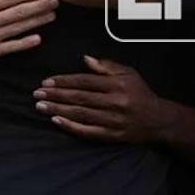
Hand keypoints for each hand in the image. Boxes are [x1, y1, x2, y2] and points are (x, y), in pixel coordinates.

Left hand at [34, 56, 170, 143]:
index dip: (64, 80)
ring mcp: (112, 120)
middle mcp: (114, 102)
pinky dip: (70, 126)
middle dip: (56, 95)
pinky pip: (87, 131)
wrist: (157, 120)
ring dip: (58, 109)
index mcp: (117, 84)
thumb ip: (106, 66)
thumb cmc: (140, 93)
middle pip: (79, 97)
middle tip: (37, 93)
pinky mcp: (111, 135)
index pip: (85, 81)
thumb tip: (85, 59)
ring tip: (40, 106)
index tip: (47, 81)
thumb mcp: (128, 73)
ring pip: (80, 114)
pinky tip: (56, 120)